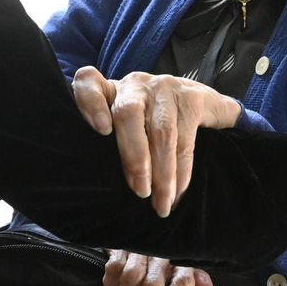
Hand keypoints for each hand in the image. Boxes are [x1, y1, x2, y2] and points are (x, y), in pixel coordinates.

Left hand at [72, 67, 241, 217]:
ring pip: (162, 133)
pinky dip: (182, 171)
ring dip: (163, 174)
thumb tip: (99, 186)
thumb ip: (109, 140)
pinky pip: (186, 140)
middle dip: (135, 157)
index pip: (89, 82)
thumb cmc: (150, 121)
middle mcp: (135, 84)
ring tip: (161, 203)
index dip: (90, 103)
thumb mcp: (125, 125)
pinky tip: (178, 192)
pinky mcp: (191, 98)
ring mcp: (164, 87)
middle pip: (128, 114)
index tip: (101, 130)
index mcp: (111, 90)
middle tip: (140, 191)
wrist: (198, 101)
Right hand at [102, 249, 216, 285]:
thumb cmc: (162, 265)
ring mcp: (141, 249)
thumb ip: (196, 285)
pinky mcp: (120, 246)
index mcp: (182, 263)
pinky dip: (111, 284)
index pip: (182, 285)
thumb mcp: (182, 273)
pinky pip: (113, 270)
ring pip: (130, 279)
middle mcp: (163, 254)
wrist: (137, 239)